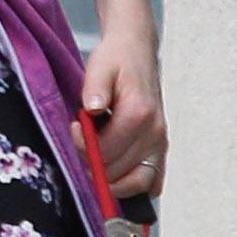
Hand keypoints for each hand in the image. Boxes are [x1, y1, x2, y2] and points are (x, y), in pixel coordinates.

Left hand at [78, 29, 164, 202]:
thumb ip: (94, 88)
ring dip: (109, 176)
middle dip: (93, 161)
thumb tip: (92, 109)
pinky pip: (151, 183)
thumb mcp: (99, 66)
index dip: (84, 146)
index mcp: (139, 113)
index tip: (75, 128)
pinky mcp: (161, 150)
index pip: (106, 152)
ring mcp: (161, 144)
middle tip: (84, 139)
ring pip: (134, 183)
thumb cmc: (116, 60)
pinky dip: (132, 184)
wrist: (136, 52)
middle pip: (117, 171)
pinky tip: (115, 170)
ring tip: (97, 152)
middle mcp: (155, 133)